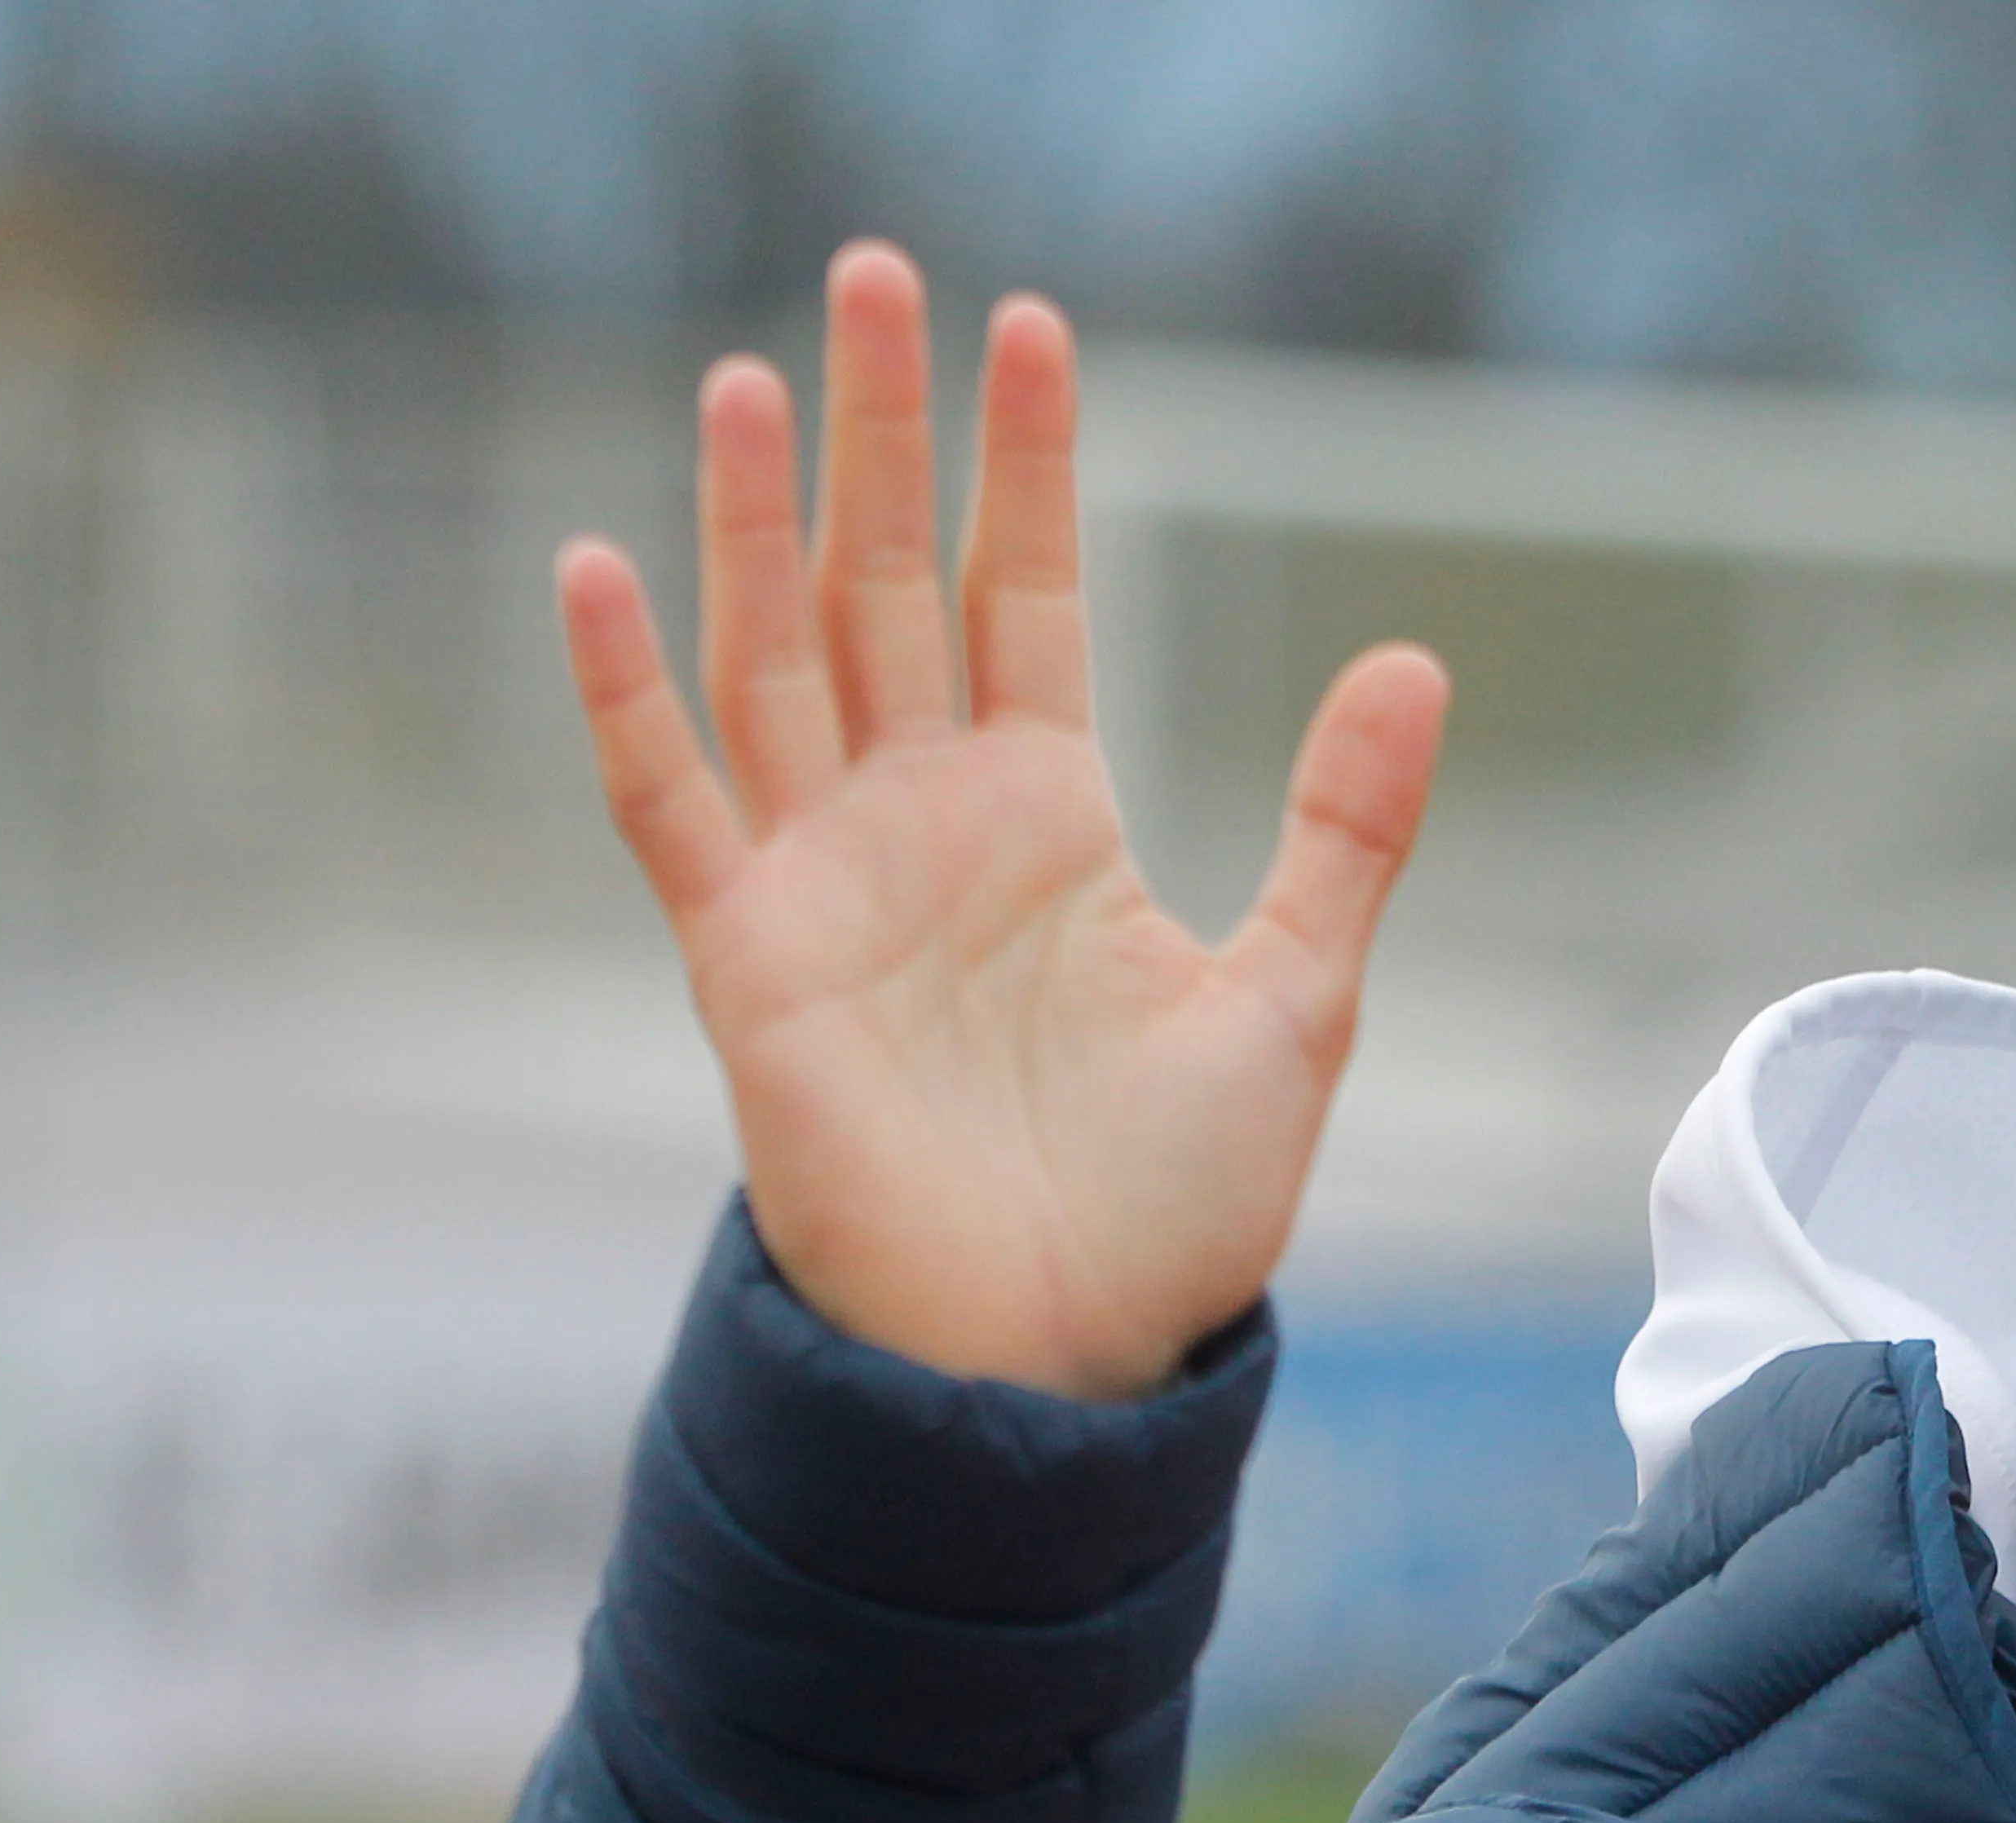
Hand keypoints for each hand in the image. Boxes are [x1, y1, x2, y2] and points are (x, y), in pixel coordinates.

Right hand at [557, 241, 1450, 1400]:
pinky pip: (669, 800)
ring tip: (762, 375)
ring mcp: (827, 882)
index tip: (1033, 328)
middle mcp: (926, 824)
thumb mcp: (1296, 994)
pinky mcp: (748, 961)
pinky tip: (599, 566)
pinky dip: (627, 690)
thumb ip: (1342, 828)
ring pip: (778, 653)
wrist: (1070, 1357)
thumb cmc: (1177, 1206)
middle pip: (891, 583)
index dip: (1027, 466)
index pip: (1028, 593)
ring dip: (760, 519)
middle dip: (883, 435)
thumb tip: (1416, 660)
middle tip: (879, 272)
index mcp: (1049, 819)